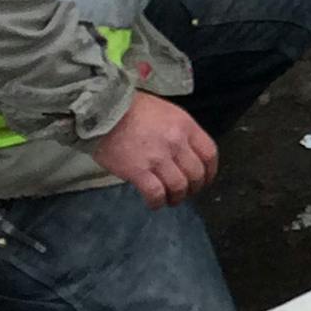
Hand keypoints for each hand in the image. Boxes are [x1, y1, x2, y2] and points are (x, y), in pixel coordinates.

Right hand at [92, 93, 218, 208]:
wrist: (100, 109)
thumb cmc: (129, 108)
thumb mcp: (164, 111)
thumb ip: (179, 131)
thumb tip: (186, 152)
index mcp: (185, 125)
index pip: (210, 154)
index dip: (210, 172)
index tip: (205, 179)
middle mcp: (176, 142)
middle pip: (197, 174)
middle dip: (194, 188)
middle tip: (185, 192)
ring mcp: (158, 157)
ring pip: (180, 187)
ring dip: (177, 198)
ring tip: (169, 199)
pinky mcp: (138, 171)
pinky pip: (156, 194)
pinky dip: (157, 202)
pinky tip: (153, 202)